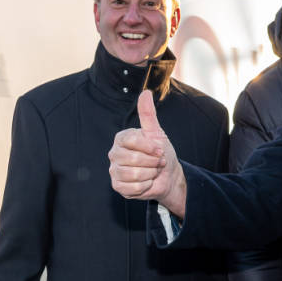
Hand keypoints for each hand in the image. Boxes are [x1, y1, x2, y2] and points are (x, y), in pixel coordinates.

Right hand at [108, 90, 185, 216]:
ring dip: (150, 174)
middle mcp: (114, 153)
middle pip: (133, 159)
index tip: (159, 150)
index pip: (131, 140)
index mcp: (122, 138)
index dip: (149, 147)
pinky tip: (147, 182)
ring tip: (153, 171)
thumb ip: (148, 114)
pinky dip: (144, 186)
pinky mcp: (117, 186)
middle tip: (158, 162)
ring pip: (132, 174)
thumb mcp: (157, 133)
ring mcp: (114, 170)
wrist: (167, 176)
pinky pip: (131, 188)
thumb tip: (145, 93)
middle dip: (152, 162)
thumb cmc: (161, 153)